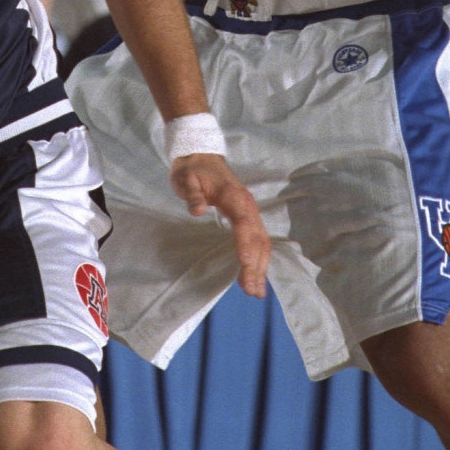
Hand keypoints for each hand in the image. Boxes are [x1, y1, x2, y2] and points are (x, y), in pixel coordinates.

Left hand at [169, 153, 270, 298]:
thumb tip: (197, 210)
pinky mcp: (249, 219)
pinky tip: (257, 277)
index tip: (244, 264)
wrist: (201, 158)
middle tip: (251, 290)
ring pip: (262, 243)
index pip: (244, 223)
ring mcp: (251, 213)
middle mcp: (248, 206)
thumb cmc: (193, 171)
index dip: (245, 244)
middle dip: (256, 266)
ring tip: (256, 292)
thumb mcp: (186, 179)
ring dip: (261, 267)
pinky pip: (260, 242)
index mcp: (234, 196)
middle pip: (257, 239)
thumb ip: (192, 194)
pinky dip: (261, 261)